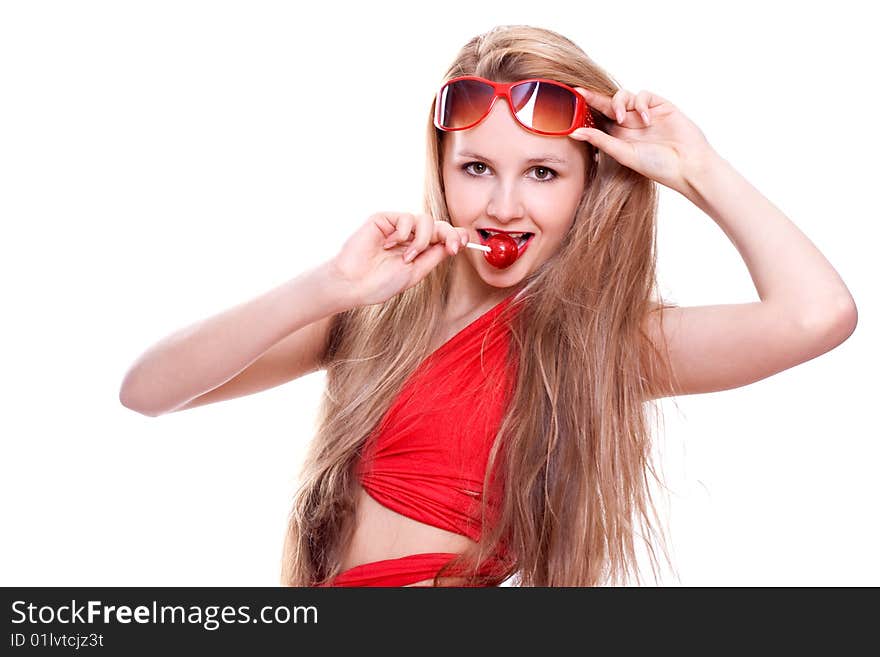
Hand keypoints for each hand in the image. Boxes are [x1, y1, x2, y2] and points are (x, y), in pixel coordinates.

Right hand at [330, 212, 468, 306]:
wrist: (355, 284)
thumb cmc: (380, 283)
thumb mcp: (416, 272)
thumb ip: (433, 256)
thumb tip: (453, 244)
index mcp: (417, 249)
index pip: (441, 236)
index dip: (455, 236)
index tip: (465, 243)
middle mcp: (408, 235)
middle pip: (438, 225)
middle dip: (449, 234)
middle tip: (453, 247)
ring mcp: (396, 226)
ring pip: (425, 220)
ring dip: (421, 241)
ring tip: (405, 257)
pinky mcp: (383, 219)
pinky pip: (405, 218)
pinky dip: (402, 233)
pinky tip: (388, 245)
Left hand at [569, 86, 716, 193]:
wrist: (688, 165)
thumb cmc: (657, 166)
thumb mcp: (624, 153)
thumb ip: (601, 141)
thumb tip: (574, 132)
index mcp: (619, 136)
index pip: (598, 119)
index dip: (585, 110)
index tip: (570, 102)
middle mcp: (630, 123)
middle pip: (607, 104)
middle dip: (594, 98)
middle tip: (580, 93)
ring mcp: (644, 113)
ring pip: (623, 96)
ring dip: (619, 103)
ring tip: (622, 119)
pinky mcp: (659, 105)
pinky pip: (643, 95)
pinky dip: (641, 105)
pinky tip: (647, 120)